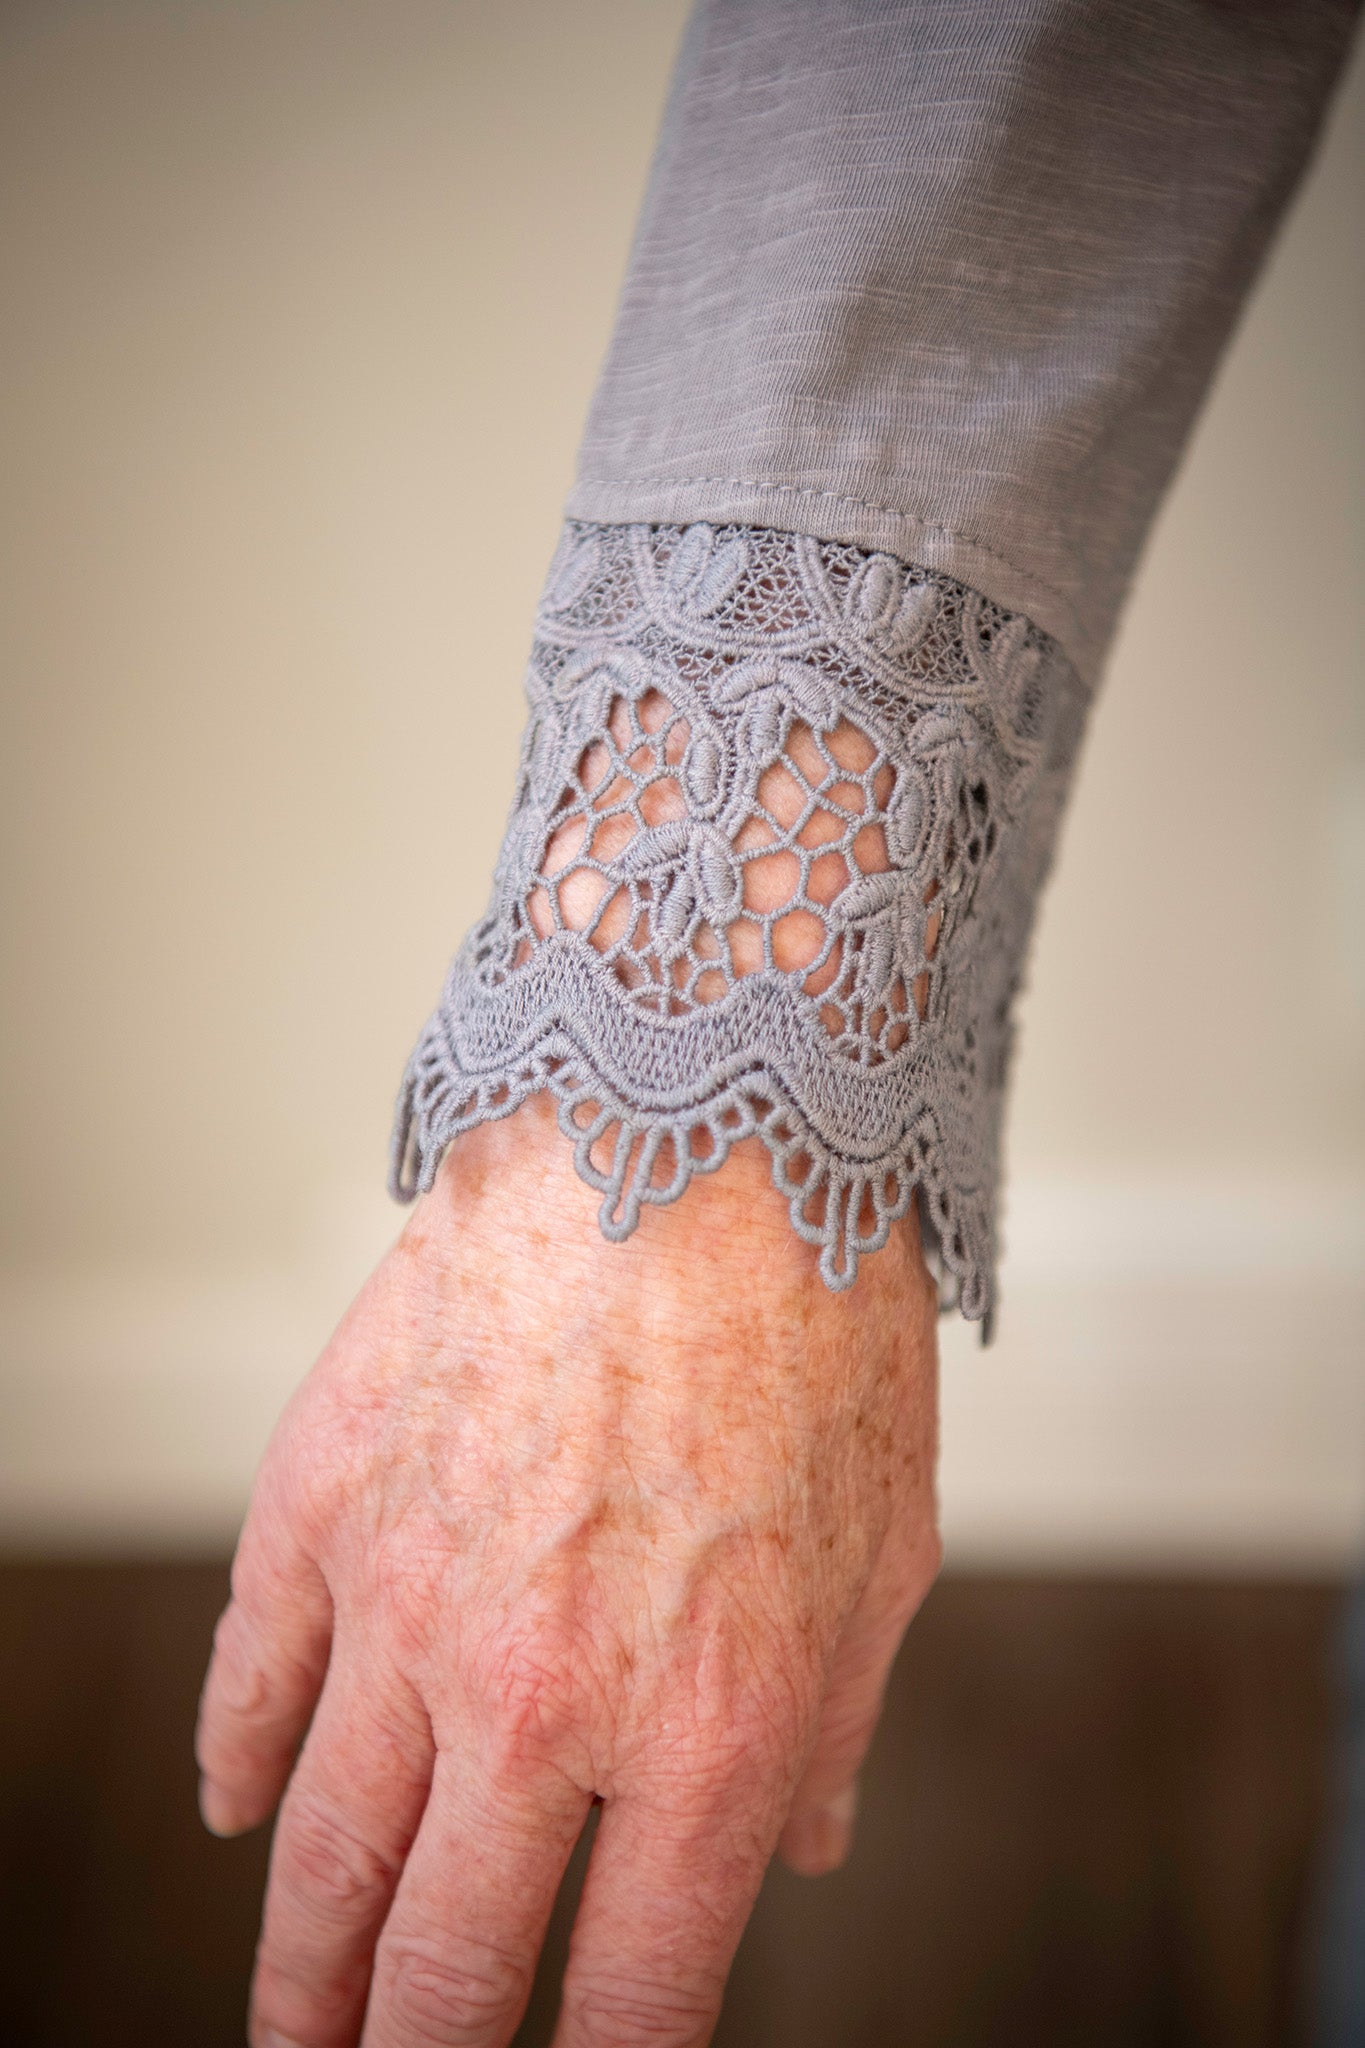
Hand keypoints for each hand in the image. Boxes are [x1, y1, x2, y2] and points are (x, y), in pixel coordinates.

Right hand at [196, 1092, 940, 2047]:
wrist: (692, 1122)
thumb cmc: (817, 1324)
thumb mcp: (887, 1550)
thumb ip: (832, 1727)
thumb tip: (797, 1853)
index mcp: (708, 1734)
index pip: (633, 1999)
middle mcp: (542, 1703)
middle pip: (445, 1969)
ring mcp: (410, 1605)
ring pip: (322, 1855)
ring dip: (299, 1972)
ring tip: (289, 2036)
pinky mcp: (330, 1501)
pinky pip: (253, 1675)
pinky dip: (235, 1763)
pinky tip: (234, 1814)